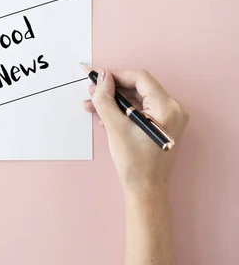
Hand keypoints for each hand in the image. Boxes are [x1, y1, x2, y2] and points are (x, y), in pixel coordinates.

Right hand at [83, 69, 188, 195]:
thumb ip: (106, 99)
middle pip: (138, 88)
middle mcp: (173, 109)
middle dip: (112, 90)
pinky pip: (140, 110)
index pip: (140, 78)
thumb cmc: (134, 161)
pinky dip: (122, 111)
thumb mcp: (115, 127)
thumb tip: (102, 77)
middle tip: (92, 92)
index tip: (97, 78)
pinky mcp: (161, 125)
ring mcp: (168, 118)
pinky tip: (104, 116)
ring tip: (92, 105)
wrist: (144, 189)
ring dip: (114, 101)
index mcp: (167, 107)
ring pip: (137, 99)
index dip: (116, 75)